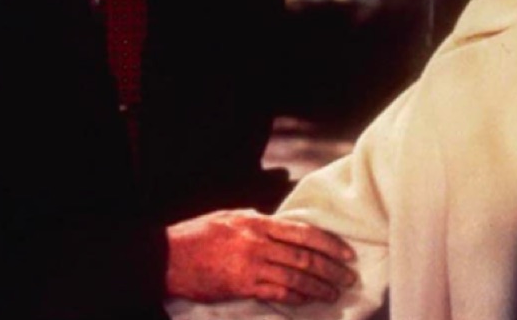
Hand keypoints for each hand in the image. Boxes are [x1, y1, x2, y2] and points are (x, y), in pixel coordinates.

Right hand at [164, 209, 357, 304]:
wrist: (168, 257)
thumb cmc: (199, 234)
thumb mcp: (231, 216)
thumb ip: (259, 222)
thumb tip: (283, 226)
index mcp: (257, 222)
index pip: (303, 232)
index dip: (329, 244)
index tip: (346, 253)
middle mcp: (257, 243)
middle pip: (304, 256)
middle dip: (331, 269)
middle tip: (348, 278)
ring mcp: (250, 266)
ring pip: (294, 277)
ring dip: (318, 287)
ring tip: (334, 293)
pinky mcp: (241, 287)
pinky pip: (276, 293)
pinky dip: (296, 297)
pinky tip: (308, 300)